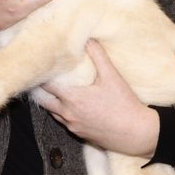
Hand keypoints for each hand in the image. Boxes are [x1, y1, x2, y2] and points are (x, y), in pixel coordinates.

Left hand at [40, 40, 159, 157]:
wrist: (136, 133)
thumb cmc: (124, 104)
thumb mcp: (112, 76)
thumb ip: (98, 56)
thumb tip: (89, 39)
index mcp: (72, 98)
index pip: (47, 85)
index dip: (42, 75)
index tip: (42, 66)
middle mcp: (68, 114)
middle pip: (44, 101)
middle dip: (40, 90)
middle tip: (39, 79)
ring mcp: (73, 126)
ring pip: (53, 113)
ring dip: (51, 102)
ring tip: (52, 92)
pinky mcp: (80, 134)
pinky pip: (64, 122)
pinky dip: (62, 113)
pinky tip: (69, 107)